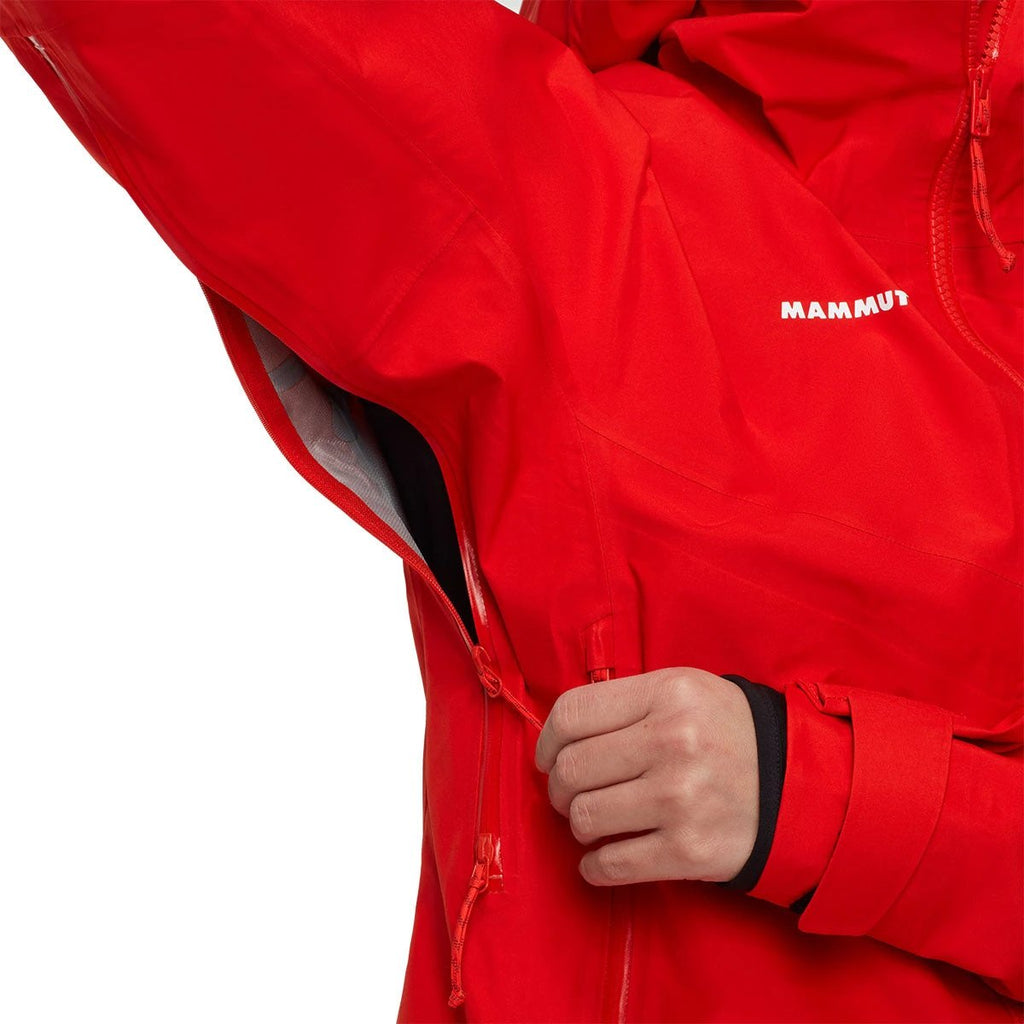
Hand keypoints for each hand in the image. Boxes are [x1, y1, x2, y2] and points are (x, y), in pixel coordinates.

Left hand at [534, 667, 758, 885]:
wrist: (797, 786)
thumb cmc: (725, 732)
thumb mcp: (683, 691)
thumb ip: (625, 702)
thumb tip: (559, 735)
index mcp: (667, 694)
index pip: (572, 714)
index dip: (547, 740)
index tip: (548, 757)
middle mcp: (672, 742)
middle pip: (572, 768)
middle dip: (560, 787)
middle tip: (571, 794)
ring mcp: (680, 798)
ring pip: (585, 817)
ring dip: (578, 824)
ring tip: (594, 821)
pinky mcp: (688, 850)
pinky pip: (612, 864)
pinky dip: (594, 866)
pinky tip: (600, 858)